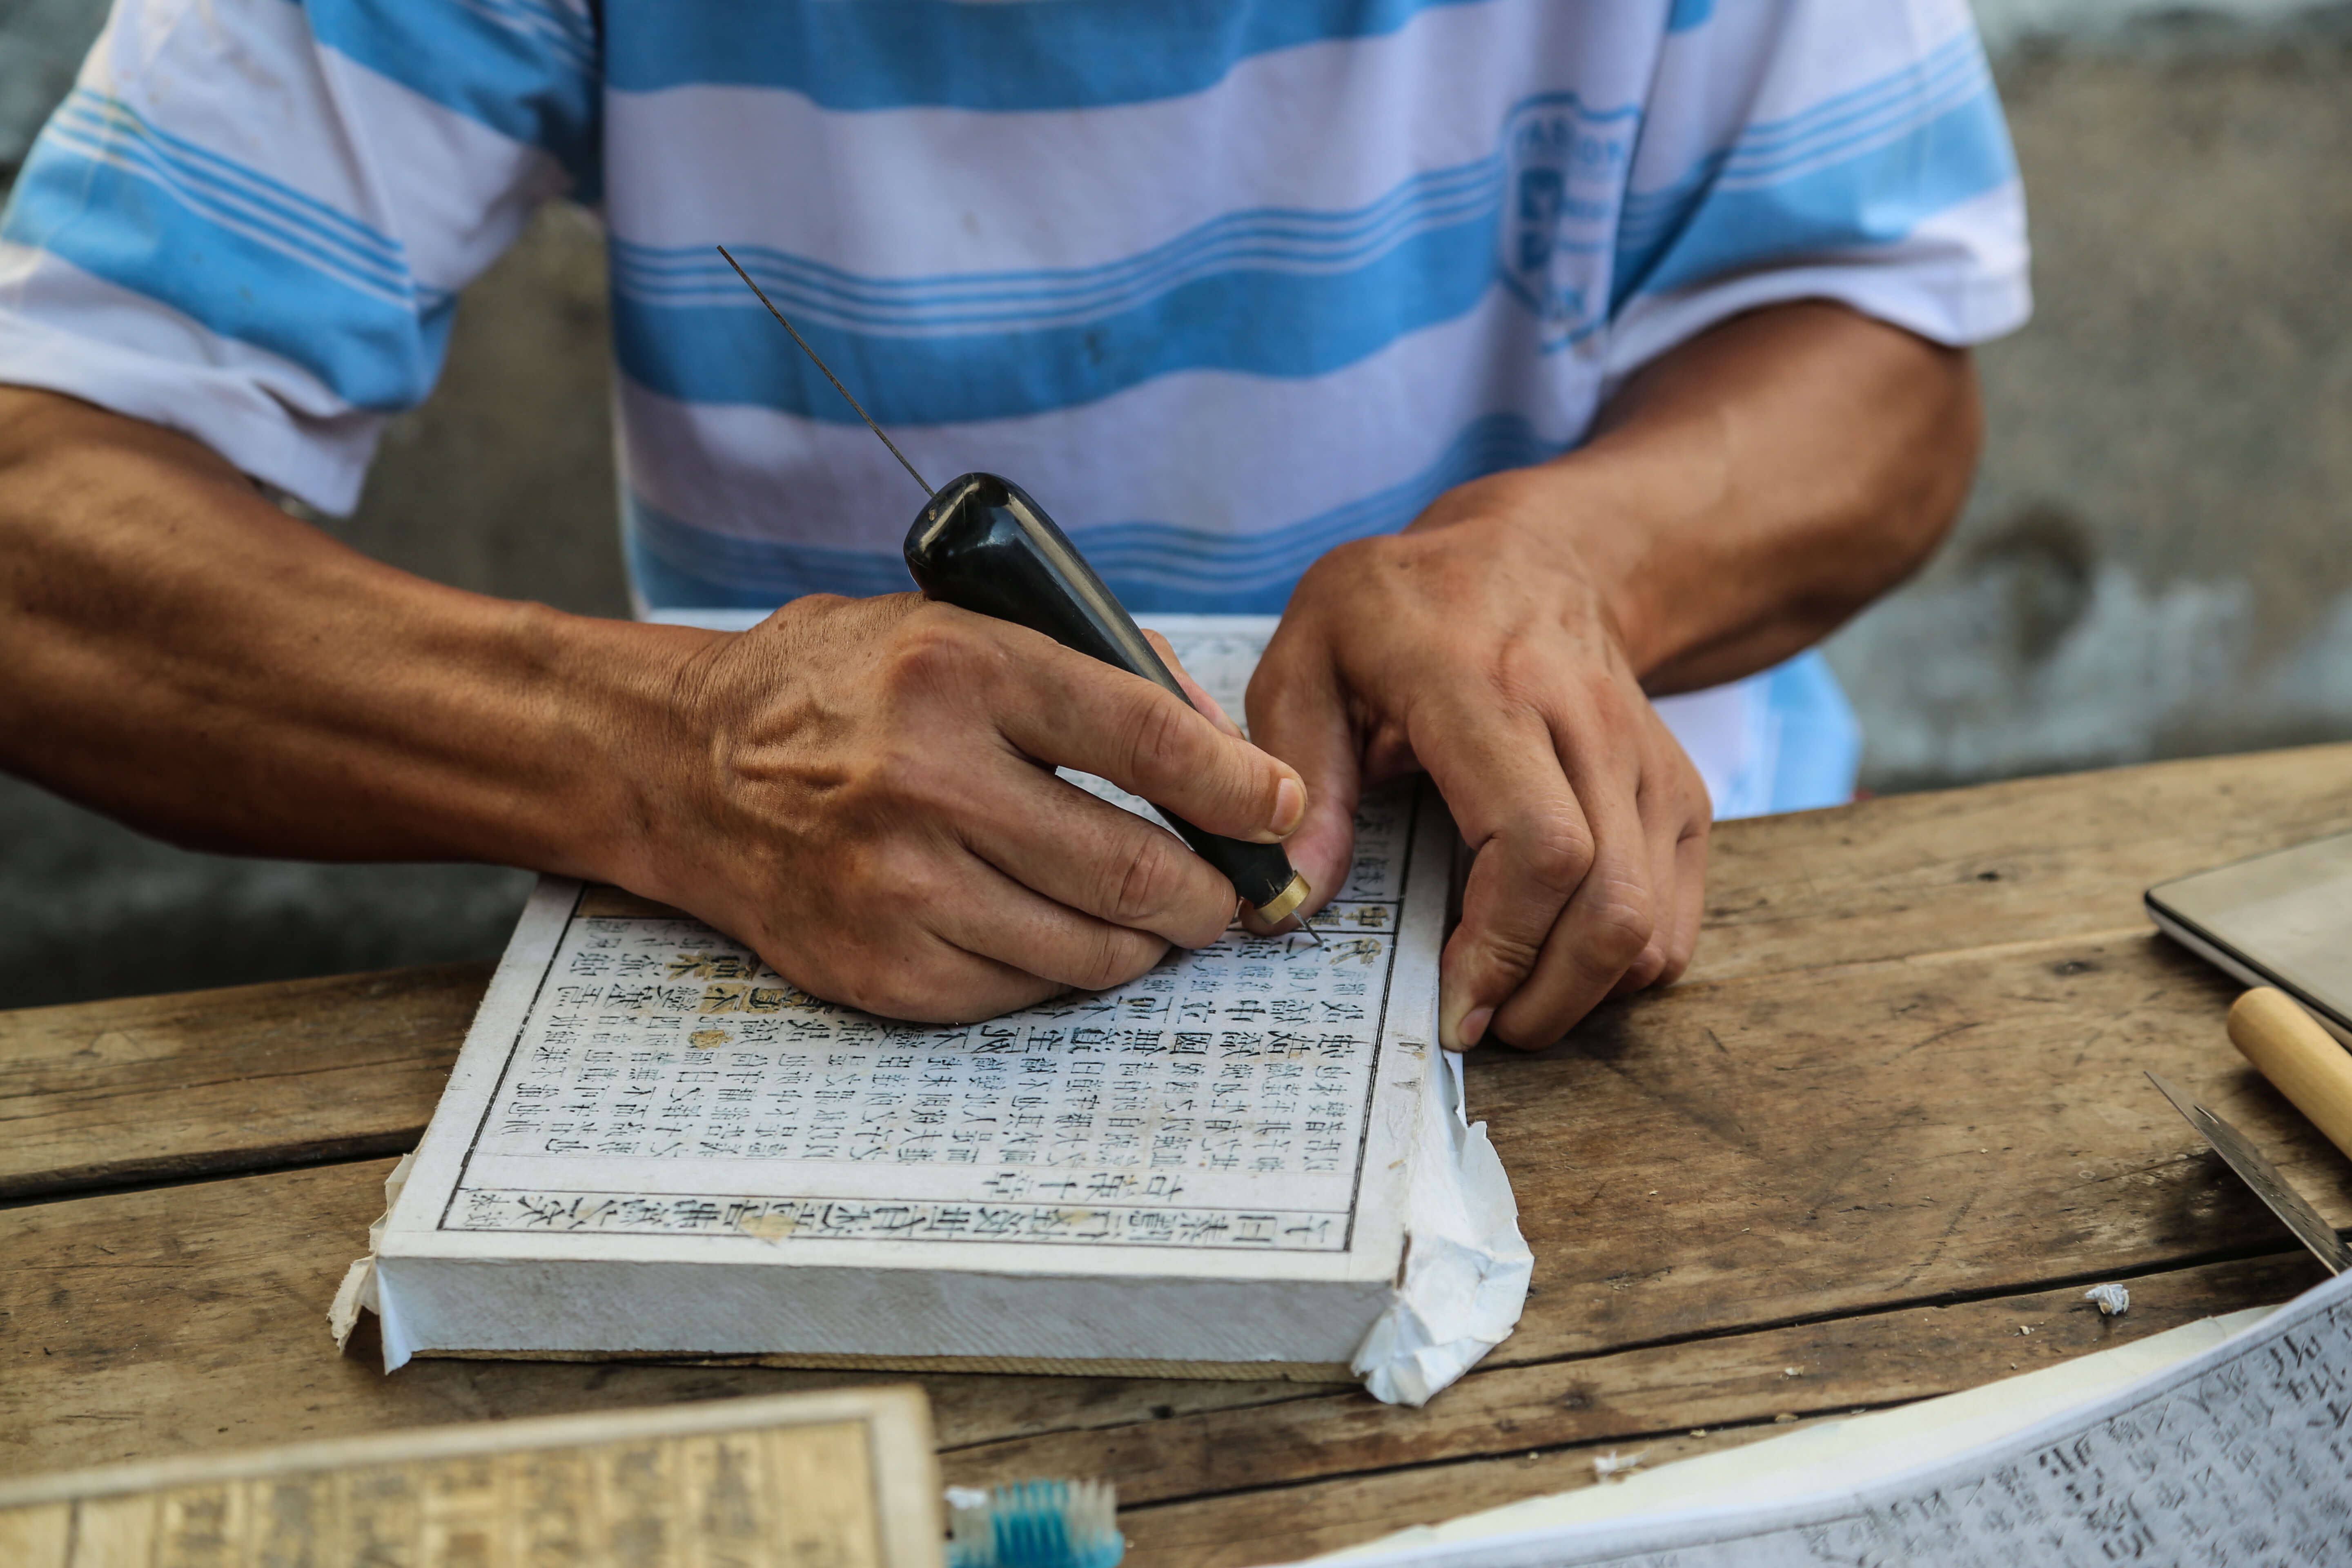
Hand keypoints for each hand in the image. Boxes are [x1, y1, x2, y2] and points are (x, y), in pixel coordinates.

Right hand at [613, 593, 1305, 1022]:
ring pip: (1089, 951)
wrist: (689, 769)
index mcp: (956, 671)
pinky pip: (1020, 992)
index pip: (1145, 737)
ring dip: (1145, 942)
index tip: (1278, 808)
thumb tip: (1223, 759)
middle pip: (1131, 867)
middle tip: (1227, 891)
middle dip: (1207, 892)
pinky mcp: (880, 968)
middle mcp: (926, 781)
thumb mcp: (959, 629)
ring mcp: (898, 886)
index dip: (1236, 783)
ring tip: (1155, 916)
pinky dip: (1061, 970)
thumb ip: (1096, 673)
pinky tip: (1055, 933)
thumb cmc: (845, 690)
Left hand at [1248, 471, 1710, 1050]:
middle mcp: (1585, 724)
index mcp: (1485, 687)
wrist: (1534, 554)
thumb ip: (1294, 770)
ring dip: (1581, 993)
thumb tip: (1291, 900)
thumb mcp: (1309, 651)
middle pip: (1607, 903)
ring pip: (1649, 925)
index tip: (1448, 1003)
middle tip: (1474, 1024)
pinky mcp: (1677, 793)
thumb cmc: (1402, 606)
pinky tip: (1552, 956)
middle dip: (1542, 996)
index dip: (1500, 946)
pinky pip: (1673, 919)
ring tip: (1507, 997)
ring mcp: (1644, 762)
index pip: (1538, 843)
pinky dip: (1620, 966)